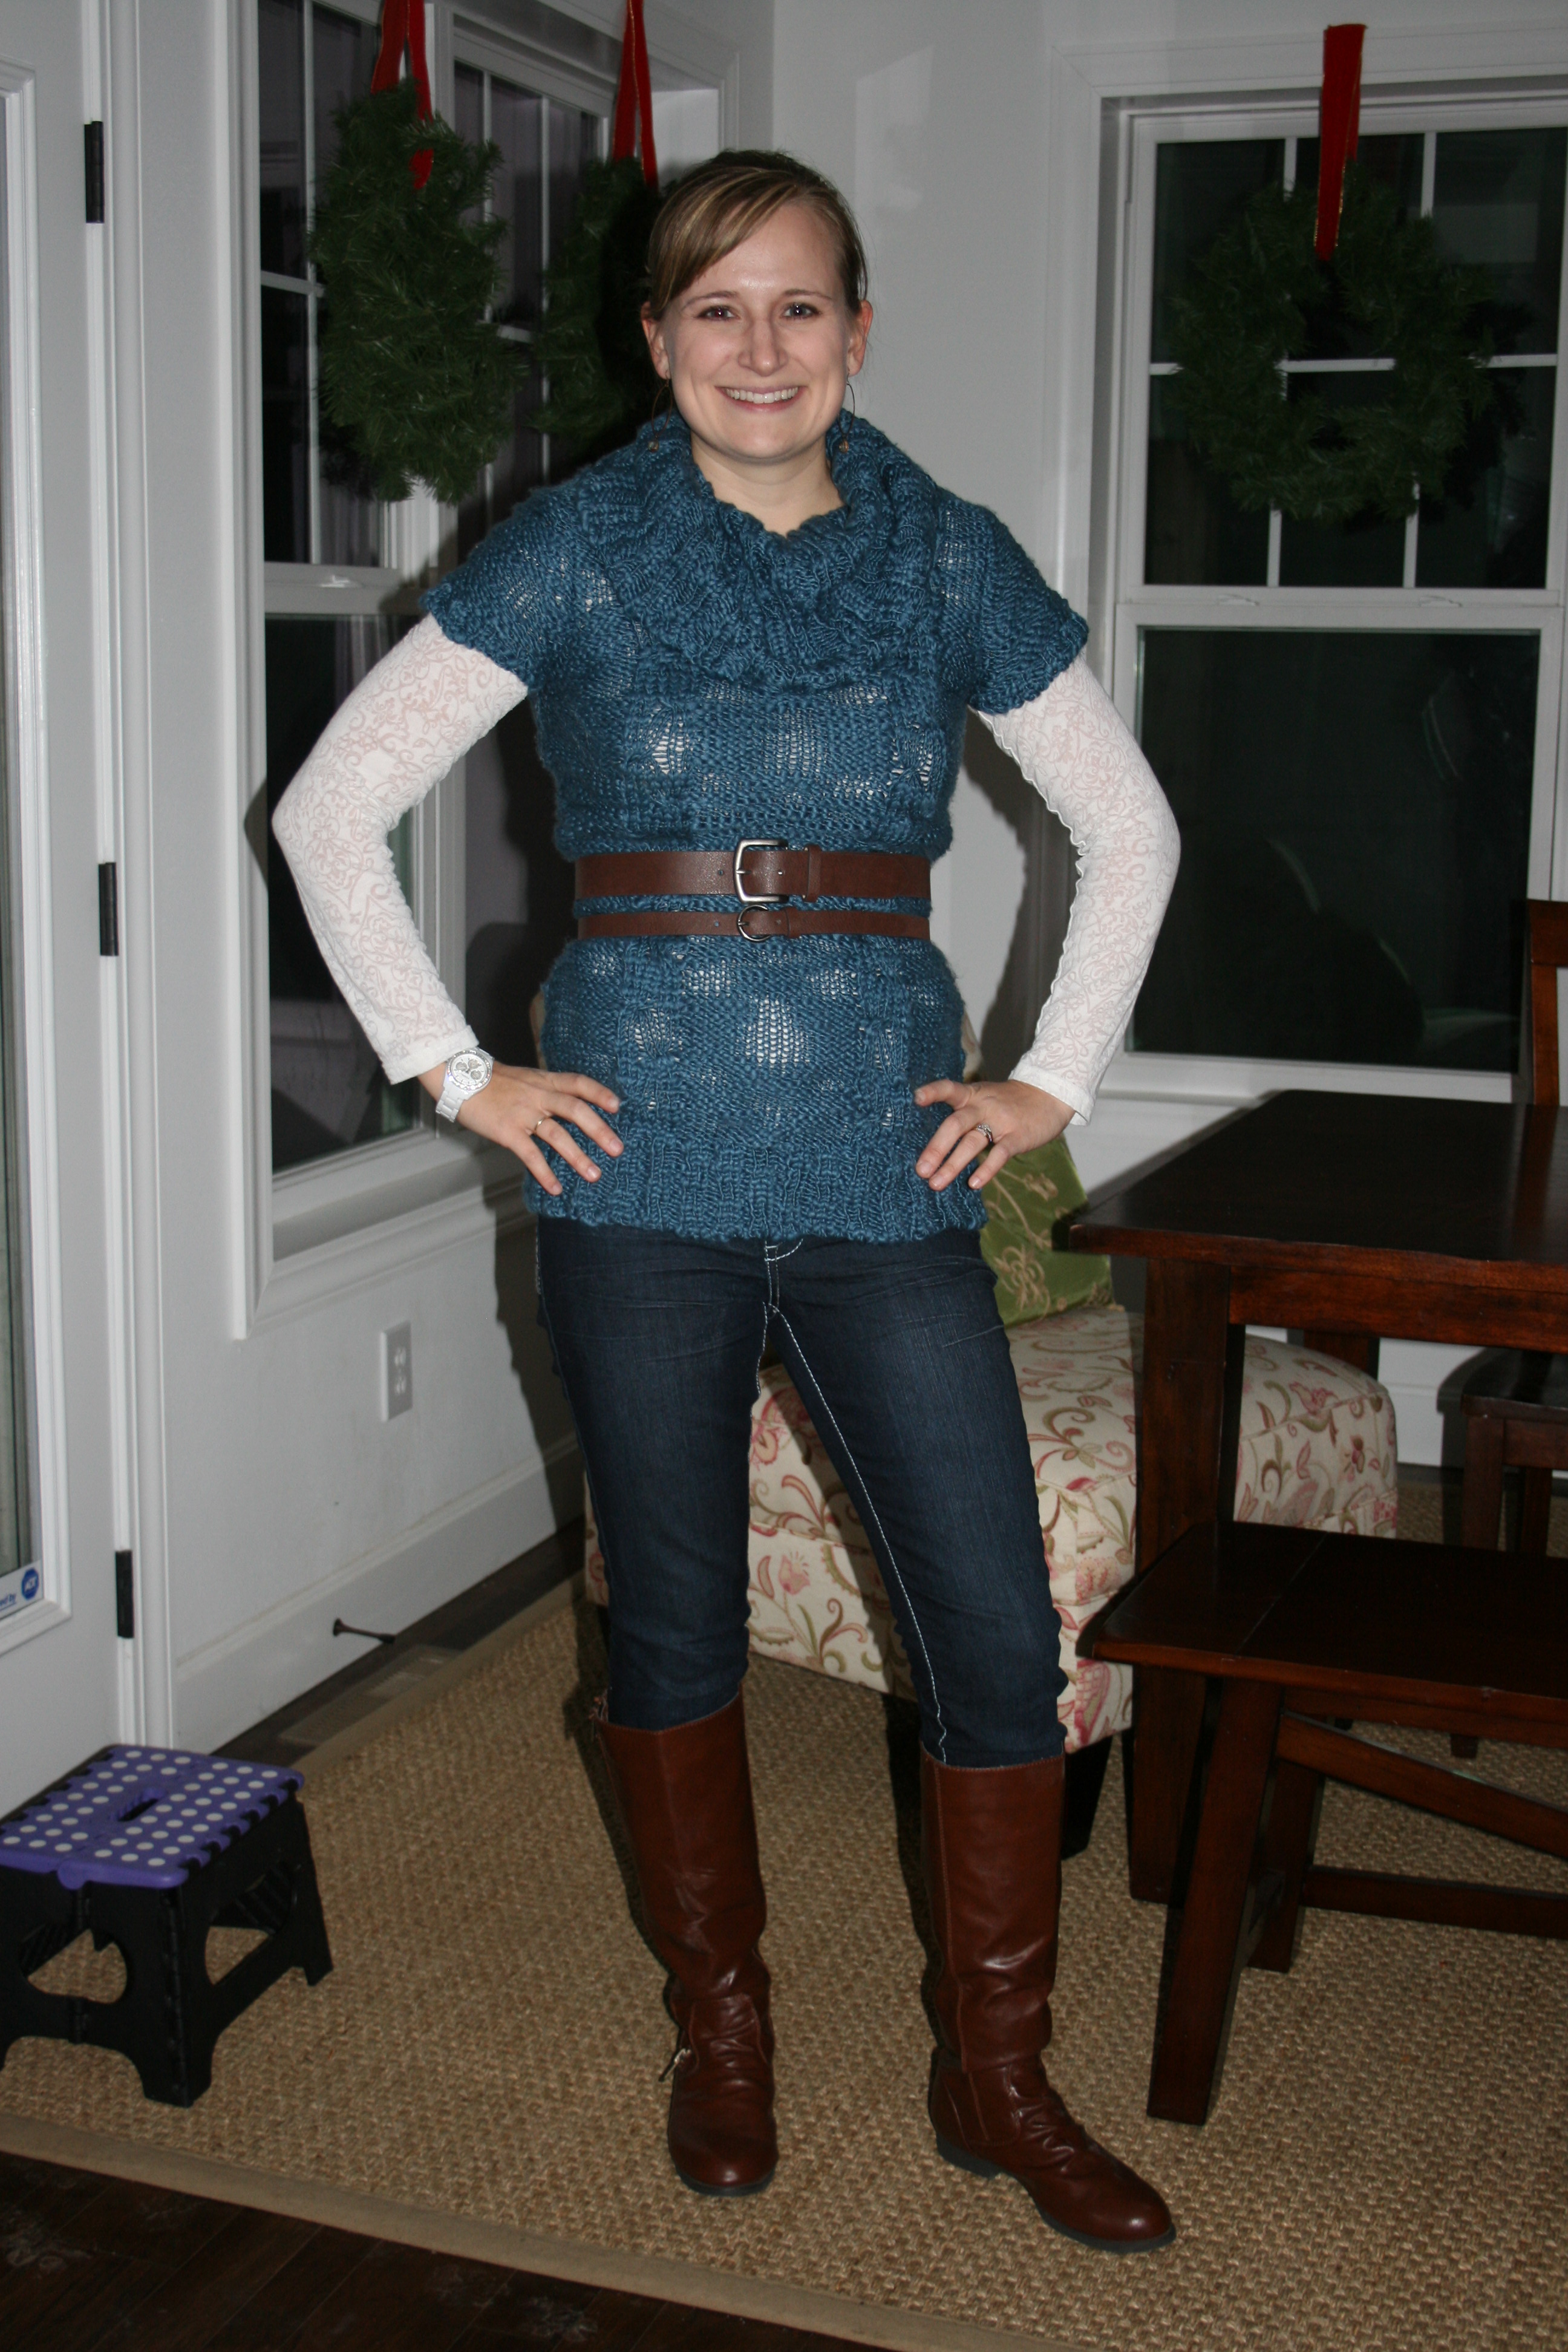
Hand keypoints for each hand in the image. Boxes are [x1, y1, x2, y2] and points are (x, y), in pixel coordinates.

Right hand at [420, 1059, 622, 1196]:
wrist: (458, 1077)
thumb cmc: (490, 1081)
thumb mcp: (524, 1078)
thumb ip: (544, 1090)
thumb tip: (565, 1105)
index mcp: (543, 1081)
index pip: (578, 1083)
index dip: (599, 1094)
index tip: (618, 1106)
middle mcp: (538, 1095)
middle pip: (576, 1110)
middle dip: (599, 1130)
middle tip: (617, 1149)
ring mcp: (523, 1113)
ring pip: (558, 1135)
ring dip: (578, 1157)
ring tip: (594, 1175)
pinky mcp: (508, 1131)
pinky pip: (530, 1154)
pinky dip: (544, 1173)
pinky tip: (555, 1188)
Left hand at [913, 1077, 1072, 1192]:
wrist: (1050, 1095)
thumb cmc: (1009, 1102)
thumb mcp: (985, 1098)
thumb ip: (964, 1114)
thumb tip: (934, 1144)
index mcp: (972, 1095)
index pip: (950, 1089)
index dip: (933, 1092)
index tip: (916, 1099)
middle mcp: (983, 1106)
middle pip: (955, 1124)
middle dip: (936, 1148)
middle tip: (920, 1170)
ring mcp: (1001, 1121)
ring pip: (972, 1142)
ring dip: (953, 1164)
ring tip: (936, 1183)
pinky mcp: (1018, 1136)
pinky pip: (1000, 1154)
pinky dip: (986, 1169)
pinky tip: (973, 1184)